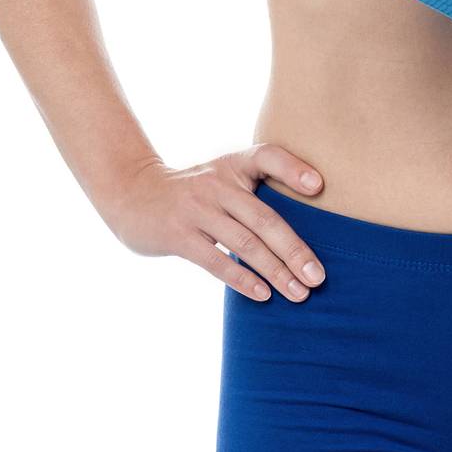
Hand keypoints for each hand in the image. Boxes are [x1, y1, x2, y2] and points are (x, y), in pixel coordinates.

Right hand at [101, 142, 328, 303]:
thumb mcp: (222, 176)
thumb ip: (255, 191)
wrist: (133, 193)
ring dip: (275, 272)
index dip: (293, 168)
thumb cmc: (194, 191)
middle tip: (318, 277)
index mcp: (233, 164)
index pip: (267, 156)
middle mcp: (218, 183)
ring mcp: (197, 209)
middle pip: (264, 218)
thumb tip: (301, 233)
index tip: (318, 186)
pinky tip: (263, 295)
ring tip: (299, 293)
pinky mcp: (179, 235)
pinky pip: (216, 260)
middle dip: (294, 250)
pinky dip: (242, 279)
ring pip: (245, 243)